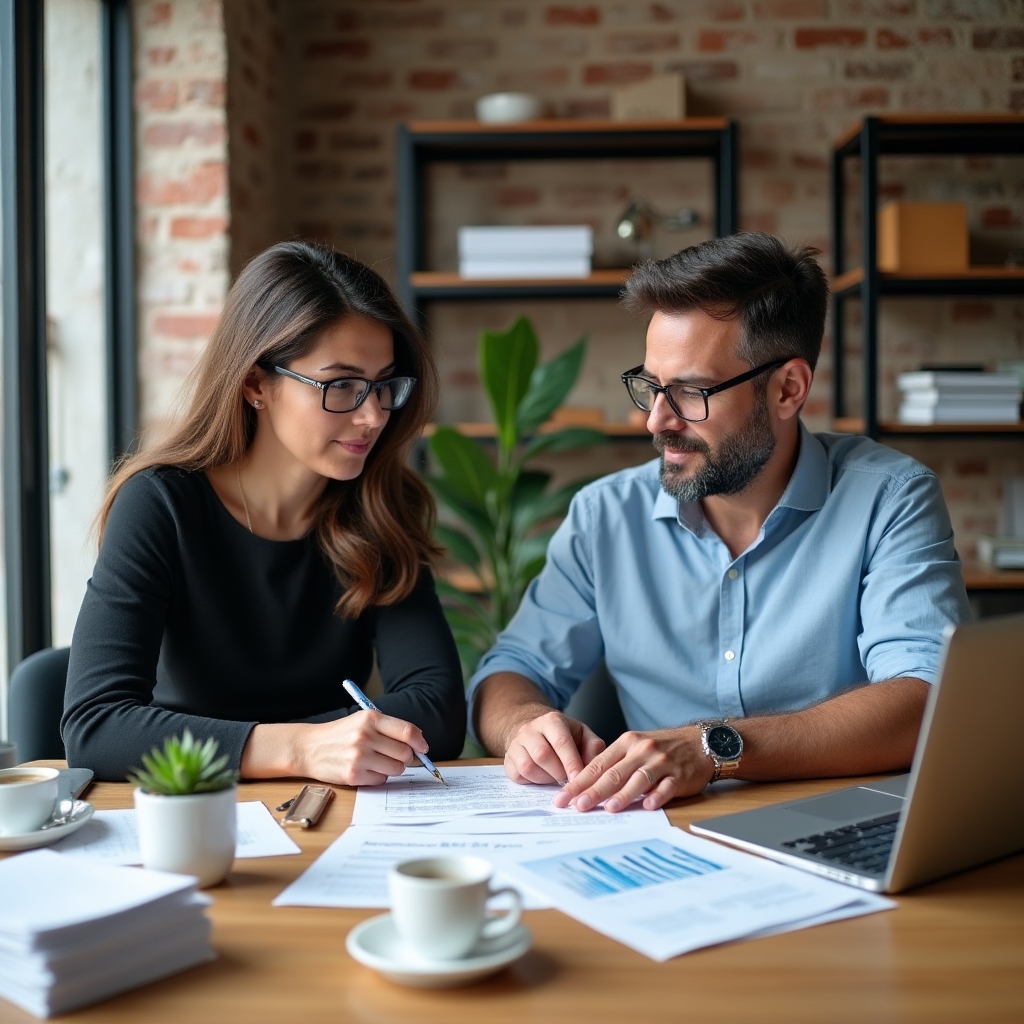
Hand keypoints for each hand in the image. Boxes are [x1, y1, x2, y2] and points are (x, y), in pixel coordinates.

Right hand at [299, 710, 428, 786]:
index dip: (420, 741)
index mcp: (370, 718)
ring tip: (377, 761)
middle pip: (405, 753)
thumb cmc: (341, 734)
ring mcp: (359, 756)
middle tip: (393, 755)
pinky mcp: (353, 775)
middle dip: (404, 757)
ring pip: (396, 768)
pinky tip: (365, 769)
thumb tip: (418, 741)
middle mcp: (365, 736)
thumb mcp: (362, 721)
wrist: (309, 748)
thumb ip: (388, 728)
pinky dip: (378, 777)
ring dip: (392, 768)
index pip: (407, 731)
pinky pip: (381, 780)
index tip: (423, 748)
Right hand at [504, 710, 605, 785]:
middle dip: (558, 773)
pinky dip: (532, 781)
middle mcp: (531, 729)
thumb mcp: (582, 734)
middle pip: (542, 755)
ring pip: (528, 766)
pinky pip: (517, 775)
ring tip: (556, 779)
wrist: (535, 732)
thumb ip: (593, 746)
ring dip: (545, 779)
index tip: (579, 779)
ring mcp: (516, 744)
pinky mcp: (508, 759)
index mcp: (552, 720)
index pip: (561, 742)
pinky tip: (542, 779)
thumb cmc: (563, 736)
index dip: (571, 762)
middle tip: (569, 782)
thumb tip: (596, 763)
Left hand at [552, 726, 713, 811]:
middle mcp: (642, 750)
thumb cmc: (663, 748)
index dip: (579, 781)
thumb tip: (586, 785)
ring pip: (638, 779)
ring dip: (623, 795)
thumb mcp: (636, 747)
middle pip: (613, 773)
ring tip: (609, 808)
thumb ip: (615, 763)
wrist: (701, 743)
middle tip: (577, 806)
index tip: (563, 796)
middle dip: (593, 791)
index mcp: (626, 743)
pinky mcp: (679, 775)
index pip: (597, 764)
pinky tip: (648, 806)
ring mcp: (661, 762)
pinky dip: (657, 796)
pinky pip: (666, 787)